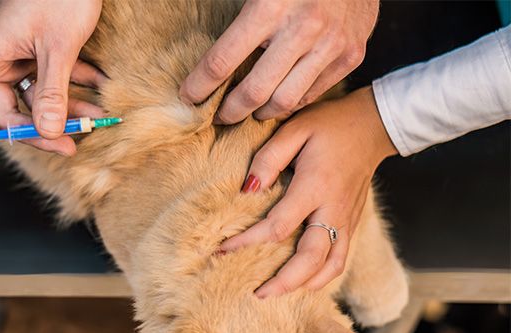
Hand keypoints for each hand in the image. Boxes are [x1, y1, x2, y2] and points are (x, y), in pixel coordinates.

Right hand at [0, 0, 104, 155]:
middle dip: (36, 129)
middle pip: (3, 109)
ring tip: (96, 120)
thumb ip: (53, 92)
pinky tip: (101, 90)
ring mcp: (20, 54)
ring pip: (35, 99)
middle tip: (69, 143)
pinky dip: (76, 88)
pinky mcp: (42, 50)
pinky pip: (53, 80)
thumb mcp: (59, 45)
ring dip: (64, 112)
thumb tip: (47, 133)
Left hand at [180, 0, 377, 123]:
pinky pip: (312, 94)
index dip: (199, 86)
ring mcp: (330, 45)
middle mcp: (302, 29)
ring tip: (249, 111)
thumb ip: (237, 17)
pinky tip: (278, 99)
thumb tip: (204, 53)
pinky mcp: (350, 55)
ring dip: (260, 113)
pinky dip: (291, 102)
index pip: (221, 61)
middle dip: (229, 111)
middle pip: (253, 92)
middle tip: (218, 116)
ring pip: (284, 101)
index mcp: (270, 7)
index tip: (188, 97)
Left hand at [220, 87, 396, 296]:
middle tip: (256, 294)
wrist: (374, 126)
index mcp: (315, 187)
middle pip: (310, 259)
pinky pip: (340, 260)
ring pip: (330, 266)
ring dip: (304, 285)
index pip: (277, 227)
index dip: (247, 242)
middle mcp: (333, 210)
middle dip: (282, 281)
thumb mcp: (294, 129)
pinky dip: (323, 277)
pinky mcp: (353, 224)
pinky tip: (304, 284)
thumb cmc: (329, 125)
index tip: (222, 250)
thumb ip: (268, 159)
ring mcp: (347, 220)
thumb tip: (247, 190)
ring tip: (277, 294)